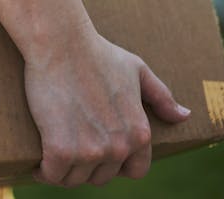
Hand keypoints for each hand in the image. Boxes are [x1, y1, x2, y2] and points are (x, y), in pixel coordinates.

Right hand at [24, 27, 190, 187]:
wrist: (61, 43)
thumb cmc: (97, 53)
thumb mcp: (137, 70)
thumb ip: (161, 97)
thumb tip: (184, 116)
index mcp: (139, 133)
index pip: (134, 171)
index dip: (117, 164)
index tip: (99, 151)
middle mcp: (118, 147)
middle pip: (101, 177)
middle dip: (87, 166)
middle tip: (72, 146)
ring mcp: (90, 150)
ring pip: (74, 180)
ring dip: (63, 171)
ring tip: (54, 155)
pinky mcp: (60, 149)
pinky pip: (52, 175)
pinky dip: (43, 171)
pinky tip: (39, 162)